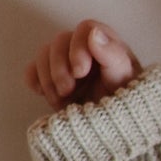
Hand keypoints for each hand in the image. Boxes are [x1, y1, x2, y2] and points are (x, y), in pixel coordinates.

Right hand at [23, 19, 142, 107]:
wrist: (117, 131)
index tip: (80, 72)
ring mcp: (67, 64)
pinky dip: (34, 81)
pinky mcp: (53, 80)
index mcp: (106, 44)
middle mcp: (85, 50)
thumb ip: (112, 54)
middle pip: (60, 41)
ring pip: (44, 54)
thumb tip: (93, 34)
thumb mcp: (124, 79)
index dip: (77, 47)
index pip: (85, 29)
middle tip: (67, 90)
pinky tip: (42, 93)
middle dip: (60, 67)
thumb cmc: (127, 104)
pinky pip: (33, 71)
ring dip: (48, 77)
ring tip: (62, 99)